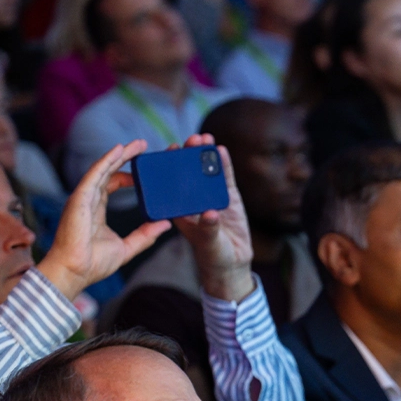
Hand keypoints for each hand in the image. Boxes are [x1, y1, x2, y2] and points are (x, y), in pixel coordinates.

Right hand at [36, 140, 171, 299]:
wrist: (75, 272)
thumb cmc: (93, 263)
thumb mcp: (127, 247)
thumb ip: (145, 235)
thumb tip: (165, 224)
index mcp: (97, 209)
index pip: (113, 183)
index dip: (128, 175)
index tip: (145, 170)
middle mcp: (89, 199)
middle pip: (108, 171)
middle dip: (125, 157)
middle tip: (144, 145)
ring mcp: (83, 197)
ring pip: (102, 169)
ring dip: (119, 154)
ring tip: (137, 144)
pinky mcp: (79, 198)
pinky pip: (94, 174)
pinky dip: (106, 161)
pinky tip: (119, 150)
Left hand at [172, 134, 255, 301]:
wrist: (233, 262)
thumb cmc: (214, 256)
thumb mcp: (209, 244)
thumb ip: (209, 230)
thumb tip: (211, 213)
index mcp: (180, 210)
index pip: (170, 185)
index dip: (167, 167)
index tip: (166, 153)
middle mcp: (193, 200)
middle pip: (187, 173)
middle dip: (187, 155)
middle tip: (189, 140)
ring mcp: (210, 196)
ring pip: (205, 171)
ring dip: (203, 154)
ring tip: (204, 138)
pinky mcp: (228, 196)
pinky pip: (224, 177)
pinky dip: (223, 164)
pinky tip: (220, 150)